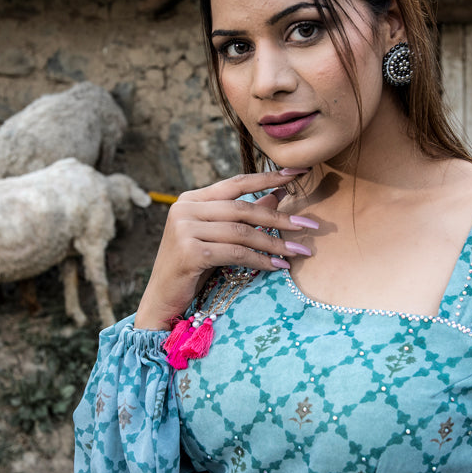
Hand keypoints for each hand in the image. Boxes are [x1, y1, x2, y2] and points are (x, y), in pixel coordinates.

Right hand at [134, 169, 317, 329]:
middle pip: (243, 208)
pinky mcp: (189, 252)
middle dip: (280, 218)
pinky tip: (278, 266)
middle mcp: (185, 208)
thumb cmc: (192, 268)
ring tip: (299, 252)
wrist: (162, 300)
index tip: (298, 173)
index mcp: (191, 199)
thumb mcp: (218, 237)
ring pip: (242, 232)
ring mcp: (184, 229)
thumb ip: (243, 216)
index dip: (269, 177)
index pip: (236, 182)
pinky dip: (260, 260)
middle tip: (310, 226)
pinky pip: (235, 253)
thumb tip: (278, 194)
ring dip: (275, 243)